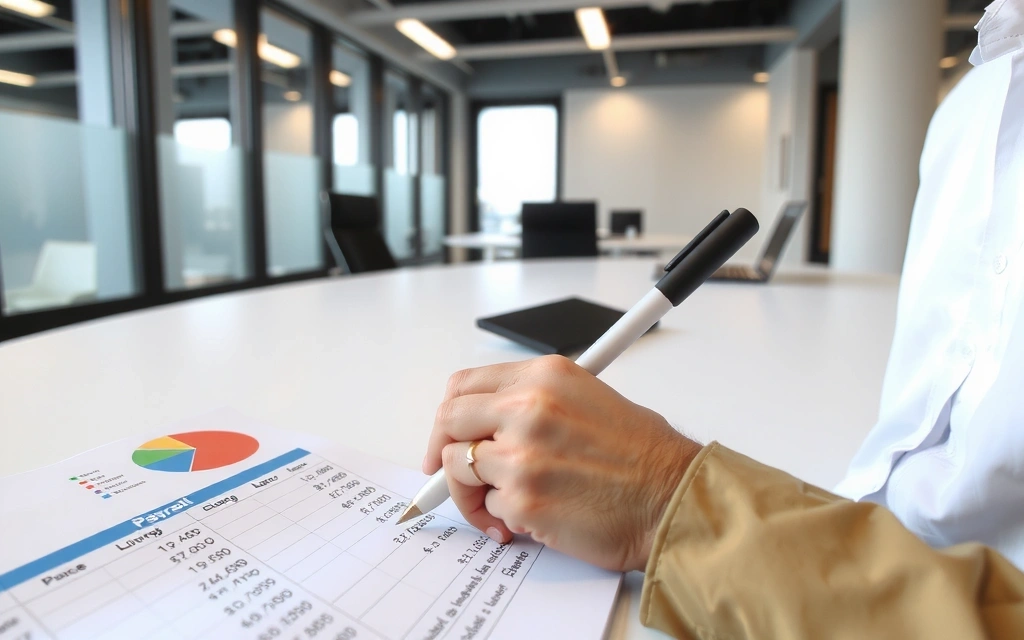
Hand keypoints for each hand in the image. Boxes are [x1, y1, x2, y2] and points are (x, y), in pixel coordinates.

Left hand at [423, 355, 701, 572]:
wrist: (672, 497)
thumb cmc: (642, 456)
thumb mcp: (586, 399)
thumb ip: (531, 402)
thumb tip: (485, 426)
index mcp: (544, 376)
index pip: (464, 386)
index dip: (448, 417)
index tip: (447, 438)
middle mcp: (528, 407)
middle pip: (449, 423)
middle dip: (444, 455)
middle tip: (454, 479)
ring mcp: (522, 453)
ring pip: (462, 470)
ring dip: (477, 494)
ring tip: (507, 508)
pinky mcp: (523, 499)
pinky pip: (489, 507)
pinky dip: (505, 517)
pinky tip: (537, 519)